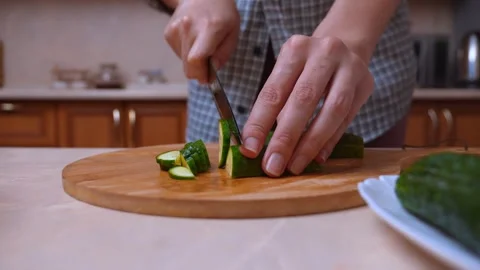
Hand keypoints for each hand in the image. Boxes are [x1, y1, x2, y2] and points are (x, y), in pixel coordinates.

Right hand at [163, 0, 239, 83]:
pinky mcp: (168, 33)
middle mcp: (188, 28)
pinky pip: (178, 54)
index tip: (207, 79)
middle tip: (209, 68)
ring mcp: (176, 30)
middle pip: (188, 66)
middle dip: (199, 72)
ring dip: (194, 61)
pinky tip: (193, 40)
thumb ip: (224, 53)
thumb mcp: (233, 32)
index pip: (196, 58)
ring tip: (202, 44)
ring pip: (183, 62)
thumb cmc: (222, 14)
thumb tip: (212, 70)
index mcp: (208, 28)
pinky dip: (187, 53)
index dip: (201, 74)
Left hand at [240, 35, 373, 176]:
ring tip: (294, 165)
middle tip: (273, 166)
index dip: (260, 123)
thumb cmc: (306, 67)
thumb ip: (276, 105)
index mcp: (295, 49)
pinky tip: (317, 157)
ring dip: (311, 144)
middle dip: (286, 138)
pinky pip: (347, 118)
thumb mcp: (286, 74)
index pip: (274, 91)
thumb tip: (260, 147)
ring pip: (332, 111)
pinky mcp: (366, 84)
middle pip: (304, 100)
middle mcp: (324, 53)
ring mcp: (349, 67)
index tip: (250, 149)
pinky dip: (330, 140)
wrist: (344, 46)